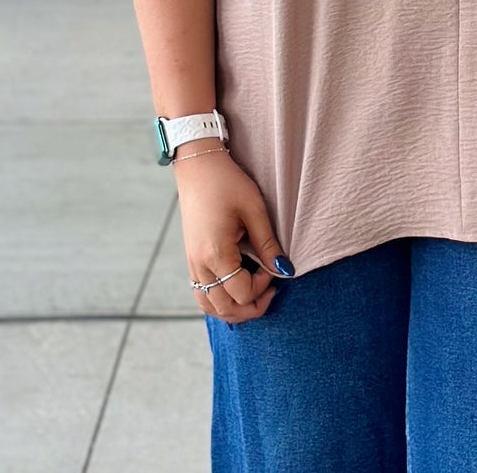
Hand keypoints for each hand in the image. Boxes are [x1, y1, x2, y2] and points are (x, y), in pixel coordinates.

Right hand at [174, 150, 289, 323]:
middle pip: (225, 309)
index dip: (263, 286)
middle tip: (272, 289)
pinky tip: (236, 287)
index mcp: (216, 254)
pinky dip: (219, 300)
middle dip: (252, 307)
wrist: (198, 166)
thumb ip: (268, 244)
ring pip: (210, 308)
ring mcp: (192, 265)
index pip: (242, 294)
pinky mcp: (191, 260)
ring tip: (255, 293)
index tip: (273, 265)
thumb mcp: (254, 210)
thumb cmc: (227, 183)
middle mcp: (199, 266)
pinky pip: (202, 294)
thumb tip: (285, 270)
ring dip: (234, 308)